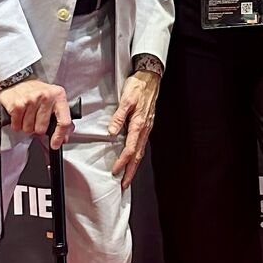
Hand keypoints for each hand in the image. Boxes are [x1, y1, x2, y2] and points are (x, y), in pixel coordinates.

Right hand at [0, 78, 72, 149]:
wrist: (18, 79)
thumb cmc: (37, 91)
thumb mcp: (54, 99)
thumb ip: (62, 117)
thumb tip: (64, 137)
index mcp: (59, 96)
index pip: (64, 122)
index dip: (59, 136)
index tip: (55, 144)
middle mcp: (46, 97)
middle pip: (42, 129)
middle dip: (37, 129)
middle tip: (36, 120)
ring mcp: (31, 100)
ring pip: (29, 129)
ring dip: (27, 127)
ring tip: (27, 116)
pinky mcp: (17, 105)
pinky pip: (17, 126)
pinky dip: (17, 124)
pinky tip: (19, 116)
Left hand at [109, 67, 161, 188]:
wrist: (150, 78)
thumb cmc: (138, 87)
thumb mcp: (126, 99)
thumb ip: (119, 116)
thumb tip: (112, 132)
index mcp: (138, 124)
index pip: (130, 149)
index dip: (122, 162)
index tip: (115, 172)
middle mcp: (144, 129)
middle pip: (137, 156)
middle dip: (131, 172)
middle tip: (124, 184)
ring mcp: (146, 128)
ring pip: (140, 151)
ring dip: (134, 166)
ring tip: (128, 176)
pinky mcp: (146, 124)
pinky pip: (142, 144)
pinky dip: (137, 155)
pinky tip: (133, 158)